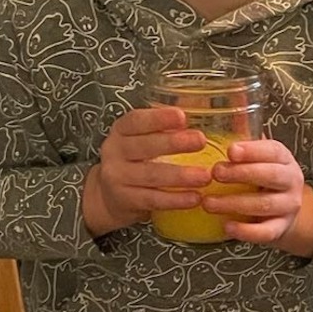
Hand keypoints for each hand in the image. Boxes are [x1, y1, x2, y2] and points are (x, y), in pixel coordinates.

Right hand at [83, 107, 211, 236]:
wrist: (107, 196)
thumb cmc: (134, 160)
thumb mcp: (141, 138)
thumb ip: (164, 128)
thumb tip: (202, 111)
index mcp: (121, 130)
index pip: (137, 120)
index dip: (159, 118)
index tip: (182, 117)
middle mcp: (115, 151)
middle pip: (145, 146)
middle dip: (174, 143)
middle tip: (201, 141)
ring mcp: (118, 177)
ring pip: (151, 175)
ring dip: (180, 176)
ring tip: (205, 176)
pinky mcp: (125, 200)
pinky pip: (153, 199)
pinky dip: (175, 199)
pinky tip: (194, 198)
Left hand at [203, 139, 312, 248]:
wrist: (286, 209)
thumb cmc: (262, 175)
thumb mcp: (258, 156)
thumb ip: (242, 139)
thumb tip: (215, 109)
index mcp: (284, 158)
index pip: (273, 151)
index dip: (253, 150)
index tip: (230, 150)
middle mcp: (291, 180)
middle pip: (271, 176)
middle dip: (242, 174)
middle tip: (214, 173)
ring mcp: (289, 206)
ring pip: (265, 205)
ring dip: (235, 203)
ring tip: (208, 203)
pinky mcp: (281, 229)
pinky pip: (266, 232)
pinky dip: (247, 231)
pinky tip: (226, 227)